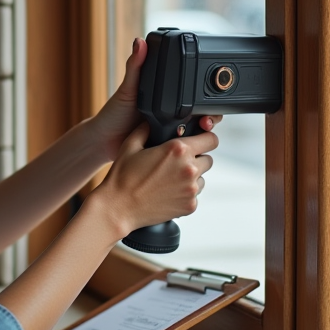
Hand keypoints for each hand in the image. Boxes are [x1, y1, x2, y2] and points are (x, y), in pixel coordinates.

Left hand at [86, 37, 223, 161]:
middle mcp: (173, 113)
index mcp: (167, 97)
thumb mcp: (128, 89)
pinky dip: (193, 146)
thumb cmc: (114, 114)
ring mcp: (173, 131)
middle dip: (212, 116)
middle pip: (203, 112)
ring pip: (199, 131)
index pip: (193, 93)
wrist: (105, 141)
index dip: (206, 96)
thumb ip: (136, 67)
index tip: (209, 99)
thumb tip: (140, 41)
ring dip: (204, 132)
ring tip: (202, 129)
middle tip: (207, 120)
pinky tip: (194, 146)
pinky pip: (187, 146)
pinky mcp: (170, 147)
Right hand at [89, 122, 218, 236]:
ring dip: (192, 177)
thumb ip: (146, 128)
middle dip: (196, 159)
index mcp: (178, 150)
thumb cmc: (123, 177)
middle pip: (208, 159)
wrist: (118, 208)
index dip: (205, 139)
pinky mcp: (190, 205)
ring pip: (202, 178)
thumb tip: (152, 121)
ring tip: (170, 179)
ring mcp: (191, 189)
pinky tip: (168, 192)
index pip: (211, 139)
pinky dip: (185, 193)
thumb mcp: (130, 145)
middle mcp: (189, 169)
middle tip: (177, 163)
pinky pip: (194, 195)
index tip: (200, 141)